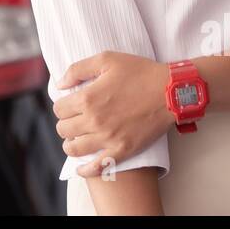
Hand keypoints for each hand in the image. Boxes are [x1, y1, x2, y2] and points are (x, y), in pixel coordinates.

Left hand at [53, 51, 171, 177]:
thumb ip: (78, 69)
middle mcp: (94, 120)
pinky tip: (82, 167)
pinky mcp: (122, 150)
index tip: (70, 104)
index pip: (59, 109)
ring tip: (76, 138)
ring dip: (71, 143)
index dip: (62, 105)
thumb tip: (60, 84)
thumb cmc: (140, 72)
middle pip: (63, 129)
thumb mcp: (107, 59)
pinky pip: (97, 167)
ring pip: (74, 149)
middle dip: (66, 123)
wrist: (170, 92)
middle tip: (74, 119)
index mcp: (88, 98)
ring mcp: (108, 138)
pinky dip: (85, 170)